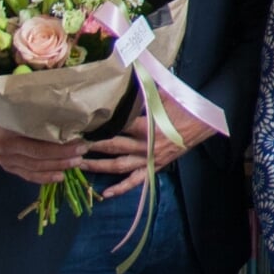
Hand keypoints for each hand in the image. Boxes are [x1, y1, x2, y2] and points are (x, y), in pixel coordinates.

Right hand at [0, 116, 86, 182]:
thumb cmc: (8, 112)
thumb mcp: (22, 110)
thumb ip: (41, 118)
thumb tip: (72, 121)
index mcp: (8, 137)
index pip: (39, 148)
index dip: (61, 149)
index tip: (80, 145)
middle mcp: (6, 152)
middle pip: (38, 160)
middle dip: (63, 159)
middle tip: (81, 156)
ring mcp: (6, 162)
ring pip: (35, 169)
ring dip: (57, 168)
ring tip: (75, 165)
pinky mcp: (9, 167)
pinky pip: (28, 176)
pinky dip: (44, 178)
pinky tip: (59, 177)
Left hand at [82, 87, 218, 198]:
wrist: (204, 123)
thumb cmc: (183, 107)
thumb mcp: (163, 94)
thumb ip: (142, 91)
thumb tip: (123, 79)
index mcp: (146, 125)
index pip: (115, 126)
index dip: (96, 125)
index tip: (78, 124)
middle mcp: (145, 145)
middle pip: (112, 146)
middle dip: (90, 145)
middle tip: (70, 145)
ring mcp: (149, 159)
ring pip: (118, 165)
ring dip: (97, 166)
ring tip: (78, 165)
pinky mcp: (154, 167)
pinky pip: (136, 182)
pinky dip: (121, 188)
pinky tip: (106, 194)